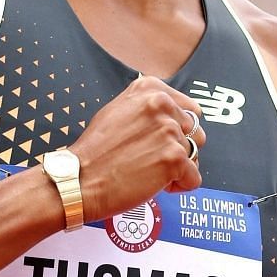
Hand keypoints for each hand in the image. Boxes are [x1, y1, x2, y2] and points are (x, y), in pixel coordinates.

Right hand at [67, 75, 205, 218]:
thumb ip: (147, 108)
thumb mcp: (117, 111)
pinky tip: (153, 184)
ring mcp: (169, 131)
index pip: (190, 110)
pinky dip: (179, 186)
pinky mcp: (173, 158)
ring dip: (178, 168)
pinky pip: (194, 178)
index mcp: (149, 89)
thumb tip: (174, 114)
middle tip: (149, 158)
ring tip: (150, 170)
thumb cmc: (95, 151)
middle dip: (179, 149)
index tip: (157, 140)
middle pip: (196, 133)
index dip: (177, 130)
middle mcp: (161, 105)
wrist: (80, 178)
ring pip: (195, 156)